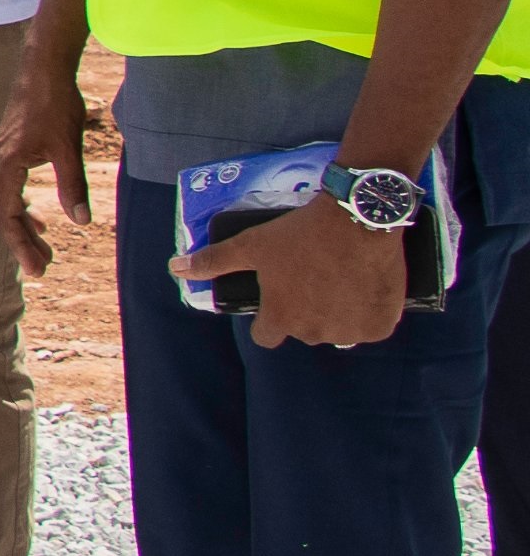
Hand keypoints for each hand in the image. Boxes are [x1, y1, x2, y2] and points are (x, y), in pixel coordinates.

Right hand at [0, 52, 93, 279]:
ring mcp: (2, 158)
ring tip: (44, 249)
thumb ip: (73, 186)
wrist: (43, 69)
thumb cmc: (55, 104)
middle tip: (43, 269)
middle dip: (22, 243)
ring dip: (23, 228)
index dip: (21, 246)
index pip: (7, 217)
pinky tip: (39, 218)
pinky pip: (10, 190)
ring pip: (6, 203)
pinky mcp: (10, 152)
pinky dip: (23, 208)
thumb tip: (82, 221)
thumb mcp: (68, 147)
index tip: (37, 269)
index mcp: (6, 167)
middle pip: (3, 215)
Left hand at [179, 194, 410, 350]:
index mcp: (281, 319)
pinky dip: (369, 313)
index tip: (280, 297)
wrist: (358, 219)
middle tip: (312, 279)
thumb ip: (214, 262)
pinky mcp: (380, 326)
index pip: (266, 336)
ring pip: (339, 330)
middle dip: (305, 311)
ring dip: (338, 314)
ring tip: (340, 280)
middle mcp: (314, 333)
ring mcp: (350, 332)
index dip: (270, 318)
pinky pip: (370, 327)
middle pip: (304, 331)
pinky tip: (365, 288)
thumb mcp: (251, 245)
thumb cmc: (299, 233)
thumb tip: (175, 269)